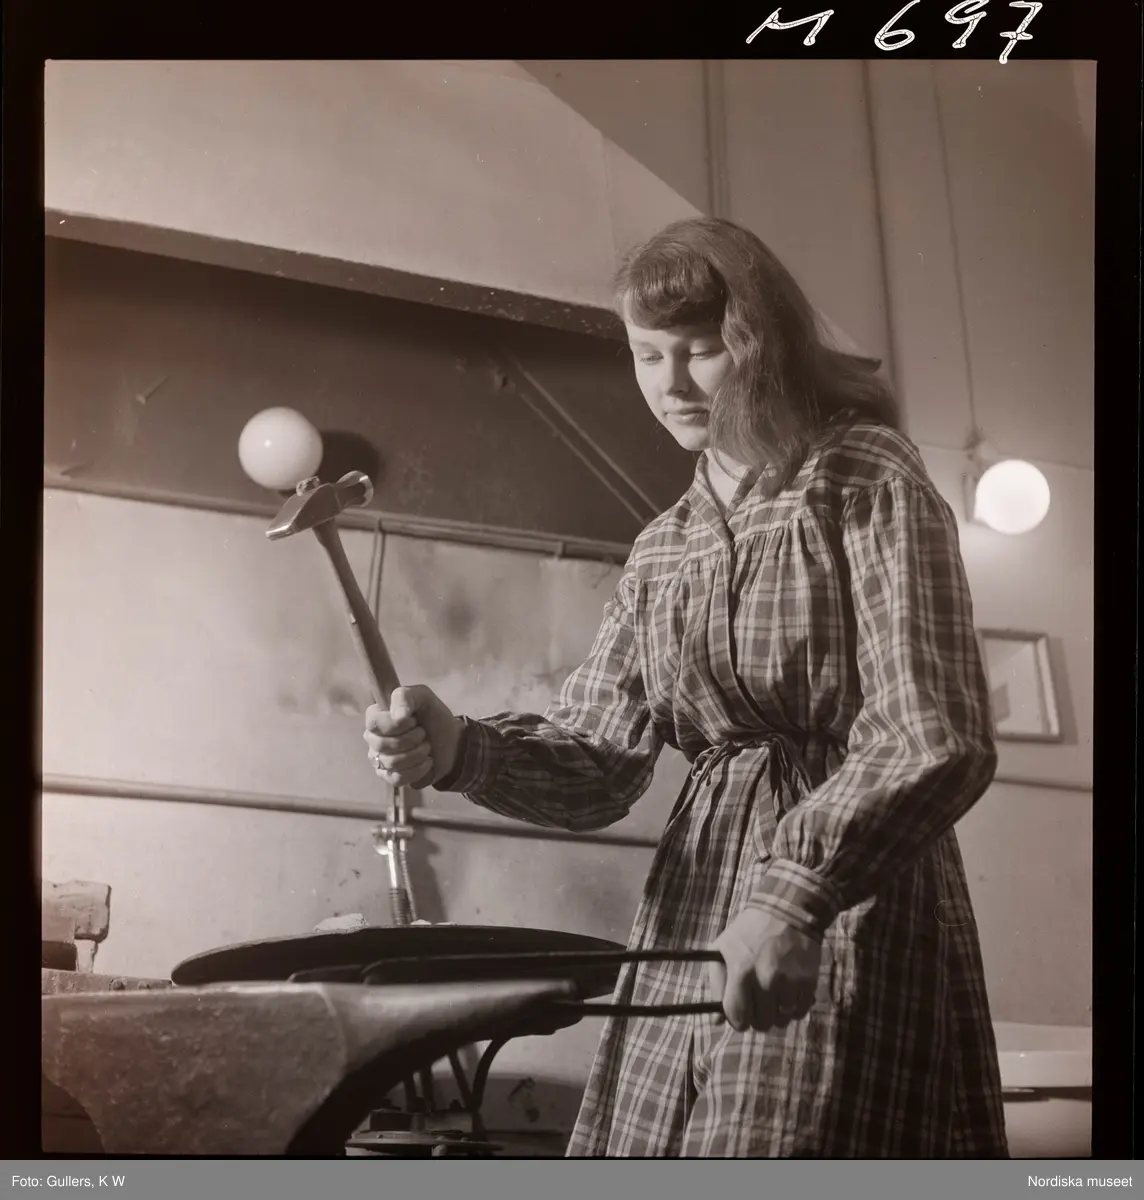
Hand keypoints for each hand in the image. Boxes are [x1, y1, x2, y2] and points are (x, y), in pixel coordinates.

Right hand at [363, 685, 463, 790]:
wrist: (451, 742)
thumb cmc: (433, 717)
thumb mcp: (423, 698)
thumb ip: (405, 697)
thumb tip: (397, 716)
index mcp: (377, 716)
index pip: (374, 723)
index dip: (396, 724)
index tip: (414, 721)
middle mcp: (373, 738)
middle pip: (382, 744)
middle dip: (411, 739)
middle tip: (423, 734)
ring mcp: (379, 759)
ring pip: (391, 762)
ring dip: (417, 754)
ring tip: (427, 747)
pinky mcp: (389, 776)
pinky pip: (397, 778)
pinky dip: (418, 770)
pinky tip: (426, 762)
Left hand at [707, 908, 822, 1032]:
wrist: (787, 910)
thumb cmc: (749, 930)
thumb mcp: (723, 948)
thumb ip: (716, 983)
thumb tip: (716, 1020)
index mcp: (741, 972)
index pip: (737, 1017)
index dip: (737, 1020)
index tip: (740, 1015)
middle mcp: (766, 981)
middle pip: (761, 1023)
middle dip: (757, 1017)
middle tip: (758, 1002)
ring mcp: (789, 983)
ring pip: (782, 1020)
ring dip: (776, 1012)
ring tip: (774, 995)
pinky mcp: (808, 982)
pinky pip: (800, 1012)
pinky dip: (793, 1008)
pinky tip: (788, 993)